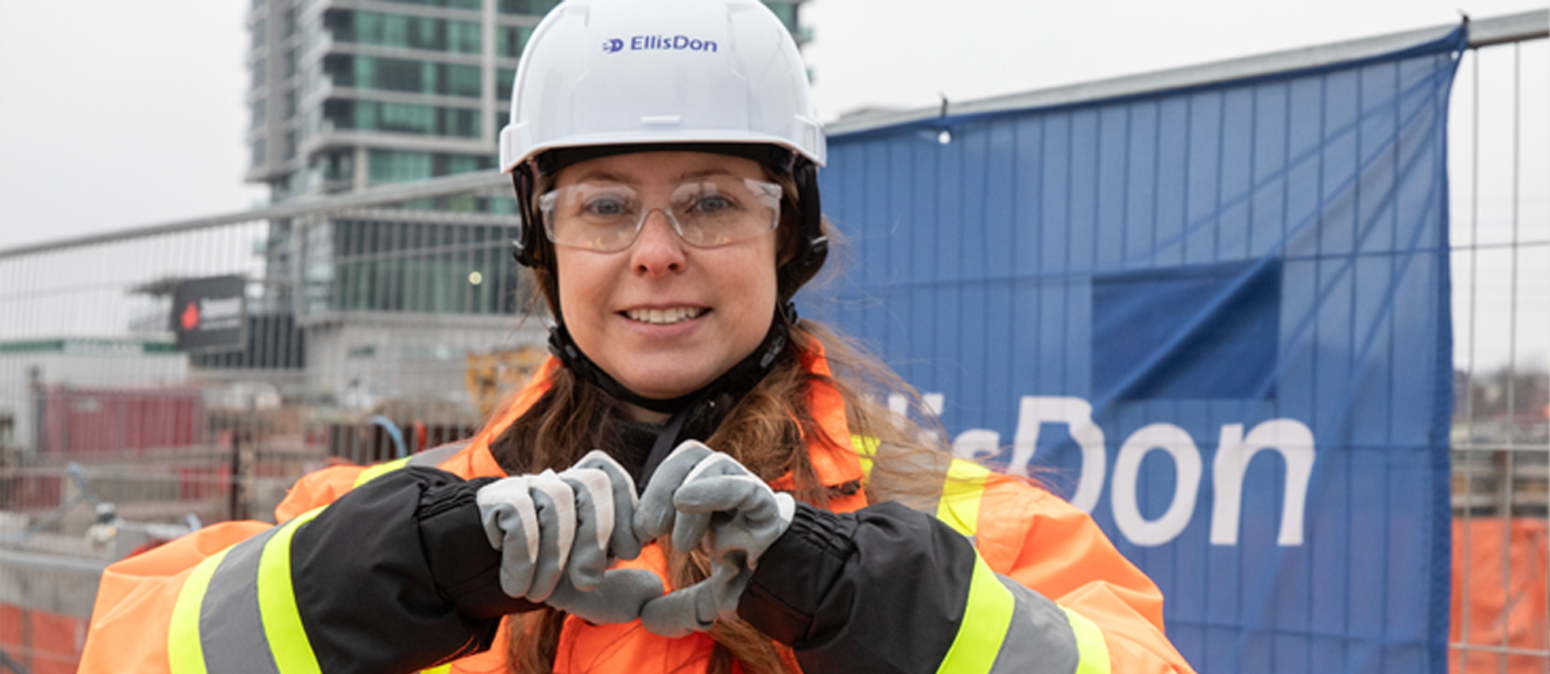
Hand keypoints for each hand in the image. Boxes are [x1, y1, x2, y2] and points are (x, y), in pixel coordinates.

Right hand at [477, 450, 661, 623]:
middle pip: (593, 482)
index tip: (628, 553)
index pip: (615, 479)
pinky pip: (519, 513)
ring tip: (541, 594)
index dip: (628, 512)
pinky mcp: (496, 498)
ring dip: (555, 554)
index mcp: (588, 497)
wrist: (478, 578)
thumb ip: (619, 594)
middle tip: (588, 580)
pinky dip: (523, 554)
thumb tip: (655, 589)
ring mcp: (528, 486)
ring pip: (557, 499)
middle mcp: (561, 482)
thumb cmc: (542, 578)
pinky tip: (518, 584)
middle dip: (598, 534)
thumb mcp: (583, 593)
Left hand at [633, 441, 795, 636]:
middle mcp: (728, 489)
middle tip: (646, 529)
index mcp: (710, 502)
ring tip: (681, 544)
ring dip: (686, 494)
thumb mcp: (710, 597)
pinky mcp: (771, 508)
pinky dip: (711, 488)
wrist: (801, 596)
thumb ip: (678, 607)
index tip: (637, 535)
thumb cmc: (757, 585)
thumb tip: (646, 617)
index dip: (651, 494)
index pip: (676, 471)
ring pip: (713, 460)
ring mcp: (751, 493)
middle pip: (689, 455)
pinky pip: (742, 486)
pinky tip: (685, 501)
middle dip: (660, 484)